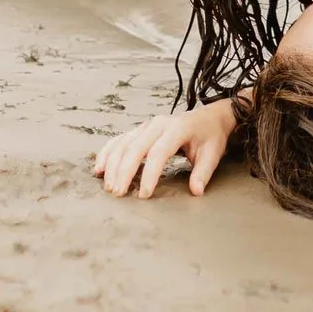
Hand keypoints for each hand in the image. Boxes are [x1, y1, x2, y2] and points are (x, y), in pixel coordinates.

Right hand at [94, 99, 237, 198]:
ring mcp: (146, 125)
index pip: (159, 152)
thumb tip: (196, 191)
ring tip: (109, 186)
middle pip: (135, 147)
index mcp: (177, 128)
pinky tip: (99, 168)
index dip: (150, 174)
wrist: (209, 117)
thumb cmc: (210, 136)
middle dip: (125, 171)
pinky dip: (107, 153)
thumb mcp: (212, 154)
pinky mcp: (139, 130)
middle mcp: (158, 124)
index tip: (145, 194)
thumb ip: (203, 173)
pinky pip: (119, 140)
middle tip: (119, 193)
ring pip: (124, 144)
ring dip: (113, 165)